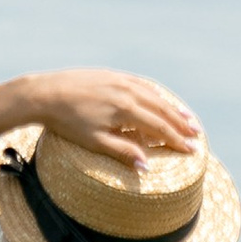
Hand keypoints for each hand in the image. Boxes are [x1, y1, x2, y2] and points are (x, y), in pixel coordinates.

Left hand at [15, 68, 201, 168]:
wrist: (44, 94)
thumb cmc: (67, 122)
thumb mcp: (95, 141)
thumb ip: (123, 151)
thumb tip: (146, 166)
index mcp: (126, 110)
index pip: (159, 128)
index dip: (176, 140)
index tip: (191, 151)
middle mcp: (128, 92)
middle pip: (162, 110)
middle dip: (181, 125)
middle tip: (196, 136)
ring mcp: (120, 81)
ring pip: (154, 96)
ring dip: (172, 108)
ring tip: (187, 119)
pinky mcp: (111, 75)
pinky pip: (141, 84)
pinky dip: (155, 94)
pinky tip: (160, 99)